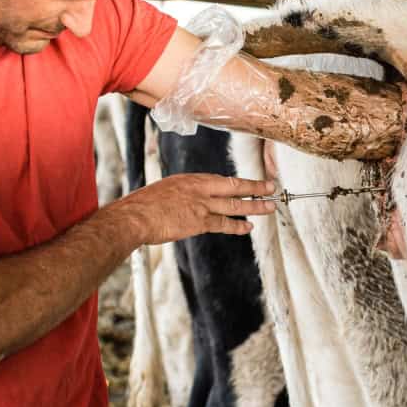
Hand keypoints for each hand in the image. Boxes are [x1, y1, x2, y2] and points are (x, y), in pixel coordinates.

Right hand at [101, 174, 276, 244]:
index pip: (219, 180)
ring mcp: (201, 204)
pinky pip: (224, 224)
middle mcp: (199, 188)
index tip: (248, 184)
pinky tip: (248, 227)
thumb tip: (186, 203)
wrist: (135, 216)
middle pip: (234, 186)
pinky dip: (238, 226)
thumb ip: (181, 195)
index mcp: (190, 179)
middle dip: (255, 187)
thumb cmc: (143, 206)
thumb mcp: (164, 192)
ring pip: (235, 205)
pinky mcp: (199, 221)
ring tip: (270, 207)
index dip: (237, 183)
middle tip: (271, 187)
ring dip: (255, 206)